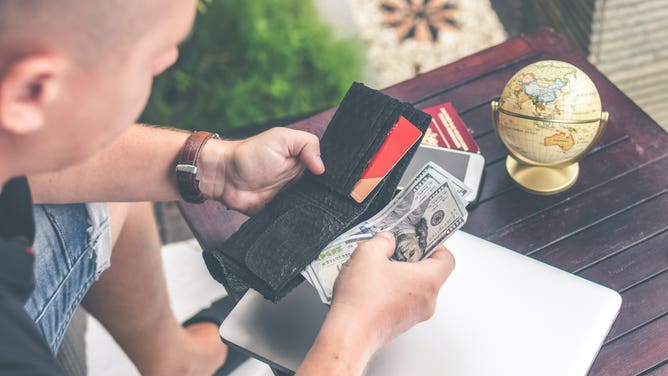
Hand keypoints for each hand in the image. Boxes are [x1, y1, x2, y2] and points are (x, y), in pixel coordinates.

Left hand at [198, 128, 323, 213]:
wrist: (225, 176)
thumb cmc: (250, 153)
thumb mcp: (282, 138)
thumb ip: (307, 145)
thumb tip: (322, 168)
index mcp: (303, 160)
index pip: (326, 169)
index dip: (332, 174)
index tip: (337, 180)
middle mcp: (300, 179)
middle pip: (322, 190)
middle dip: (326, 194)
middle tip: (329, 196)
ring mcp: (291, 197)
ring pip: (312, 206)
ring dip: (314, 207)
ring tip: (319, 208)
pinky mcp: (281, 212)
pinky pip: (296, 218)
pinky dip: (299, 219)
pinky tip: (304, 218)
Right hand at [298, 233, 454, 374]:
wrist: (348, 335)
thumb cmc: (362, 301)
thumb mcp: (368, 254)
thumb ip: (382, 241)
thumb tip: (386, 240)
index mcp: (427, 281)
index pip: (447, 258)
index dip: (435, 244)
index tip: (421, 237)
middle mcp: (426, 301)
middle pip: (430, 272)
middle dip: (411, 257)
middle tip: (394, 247)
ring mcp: (414, 315)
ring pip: (415, 288)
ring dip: (399, 274)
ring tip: (377, 266)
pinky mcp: (399, 324)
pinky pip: (402, 301)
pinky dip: (391, 290)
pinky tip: (370, 284)